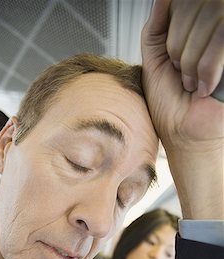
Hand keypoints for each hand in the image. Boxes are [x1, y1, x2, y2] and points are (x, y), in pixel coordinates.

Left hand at [141, 0, 223, 218]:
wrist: (184, 132)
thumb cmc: (170, 104)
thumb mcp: (154, 60)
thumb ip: (157, 27)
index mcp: (193, 29)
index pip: (183, 3)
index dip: (174, 32)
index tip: (173, 60)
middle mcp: (213, 31)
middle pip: (193, 7)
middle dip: (178, 48)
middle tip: (183, 75)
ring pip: (208, 22)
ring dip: (191, 61)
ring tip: (193, 82)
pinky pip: (221, 41)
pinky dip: (207, 67)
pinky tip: (206, 86)